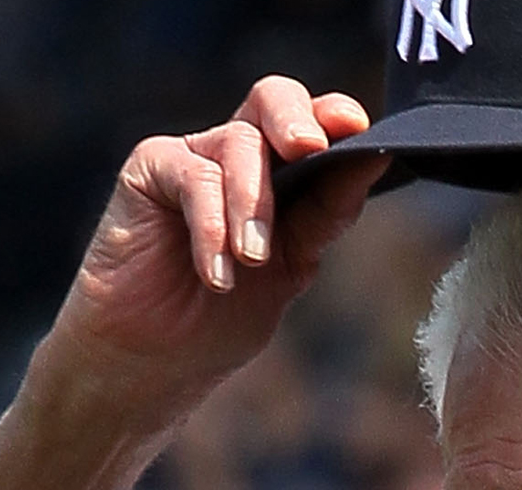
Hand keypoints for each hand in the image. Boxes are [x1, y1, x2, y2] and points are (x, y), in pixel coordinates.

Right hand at [42, 76, 388, 427]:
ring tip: (251, 260)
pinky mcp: (150, 168)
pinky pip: (194, 177)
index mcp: (281, 172)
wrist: (154, 360)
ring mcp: (193, 157)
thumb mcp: (292, 266)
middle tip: (309, 150)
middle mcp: (237, 154)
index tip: (360, 130)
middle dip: (296, 119)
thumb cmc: (221, 316)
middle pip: (273, 98)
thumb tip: (372, 160)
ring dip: (253, 204)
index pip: (315, 122)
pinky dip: (212, 226)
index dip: (336, 116)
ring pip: (239, 144)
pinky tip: (216, 274)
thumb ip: (325, 214)